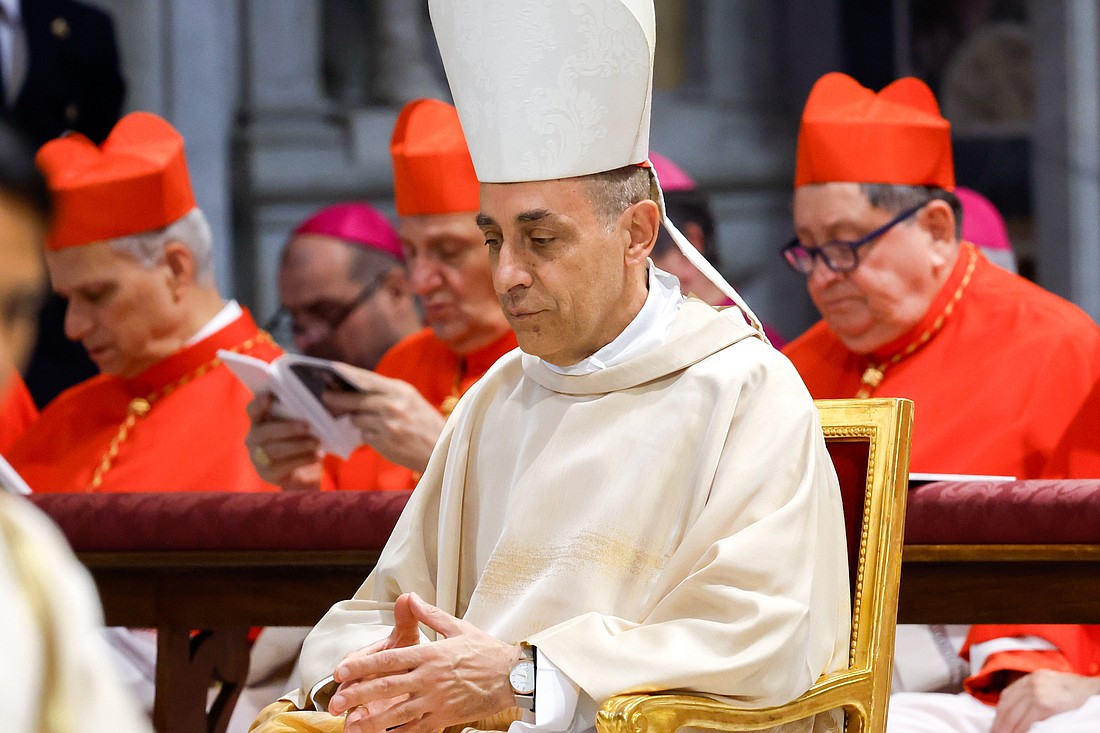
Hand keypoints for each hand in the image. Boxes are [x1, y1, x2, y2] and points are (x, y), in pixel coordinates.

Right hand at [244, 392, 323, 490]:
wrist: (305, 473)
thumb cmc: (301, 441)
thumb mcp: (300, 426)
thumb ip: (299, 415)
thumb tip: (315, 406)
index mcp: (259, 422)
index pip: (252, 410)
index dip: (259, 403)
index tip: (270, 397)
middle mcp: (253, 439)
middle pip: (264, 431)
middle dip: (286, 428)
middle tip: (307, 426)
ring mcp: (257, 458)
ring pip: (274, 450)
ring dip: (298, 445)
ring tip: (316, 443)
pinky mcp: (267, 474)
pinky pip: (283, 466)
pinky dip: (302, 459)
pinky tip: (316, 455)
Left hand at [322, 367, 445, 472]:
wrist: (441, 450)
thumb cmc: (425, 422)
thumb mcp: (411, 399)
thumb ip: (386, 392)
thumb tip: (355, 387)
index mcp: (401, 391)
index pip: (366, 378)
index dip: (346, 373)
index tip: (331, 369)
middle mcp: (392, 406)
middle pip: (354, 400)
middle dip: (338, 399)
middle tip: (326, 397)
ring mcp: (387, 426)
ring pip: (357, 418)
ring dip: (357, 419)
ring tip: (368, 419)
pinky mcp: (383, 443)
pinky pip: (364, 435)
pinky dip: (368, 433)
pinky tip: (381, 434)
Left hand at [329, 592, 519, 732]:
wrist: (512, 676)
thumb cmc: (485, 651)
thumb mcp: (458, 627)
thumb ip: (430, 615)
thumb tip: (409, 597)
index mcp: (431, 654)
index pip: (389, 659)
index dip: (362, 666)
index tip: (342, 672)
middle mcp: (430, 678)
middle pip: (387, 687)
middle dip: (358, 695)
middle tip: (336, 702)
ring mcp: (437, 700)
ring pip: (398, 712)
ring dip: (372, 721)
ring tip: (352, 726)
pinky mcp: (445, 716)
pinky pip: (416, 729)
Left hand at [992, 669, 1099, 732]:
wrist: (1092, 690)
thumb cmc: (1075, 691)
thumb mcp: (1050, 683)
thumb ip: (1033, 692)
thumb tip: (1018, 709)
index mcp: (1031, 678)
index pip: (1007, 696)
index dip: (999, 712)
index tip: (996, 723)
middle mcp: (1031, 683)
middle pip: (1007, 706)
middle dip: (999, 722)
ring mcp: (1037, 693)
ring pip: (1014, 715)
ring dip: (1006, 729)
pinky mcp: (1044, 705)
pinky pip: (1026, 722)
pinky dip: (1019, 731)